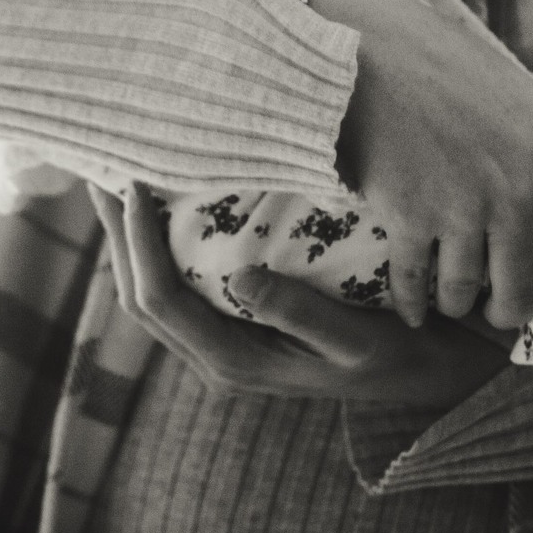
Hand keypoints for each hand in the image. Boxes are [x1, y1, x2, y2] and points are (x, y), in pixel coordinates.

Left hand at [91, 183, 510, 409]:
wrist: (433, 369)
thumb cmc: (400, 351)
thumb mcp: (358, 338)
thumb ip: (300, 312)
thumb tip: (241, 276)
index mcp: (236, 362)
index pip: (158, 301)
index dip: (134, 242)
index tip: (128, 181)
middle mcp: (219, 356)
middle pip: (139, 293)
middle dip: (114, 232)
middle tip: (99, 162)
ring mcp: (226, 340)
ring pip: (152, 287)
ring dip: (128, 235)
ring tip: (116, 171)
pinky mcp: (239, 321)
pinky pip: (180, 280)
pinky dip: (159, 240)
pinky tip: (162, 198)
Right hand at [315, 0, 532, 333]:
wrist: (369, 55)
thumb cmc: (446, 68)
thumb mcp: (521, 98)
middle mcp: (510, 193)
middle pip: (522, 287)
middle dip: (510, 310)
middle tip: (500, 310)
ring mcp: (458, 209)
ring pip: (464, 292)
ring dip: (457, 303)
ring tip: (452, 299)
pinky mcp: (407, 218)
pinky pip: (414, 284)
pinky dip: (413, 304)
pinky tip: (414, 309)